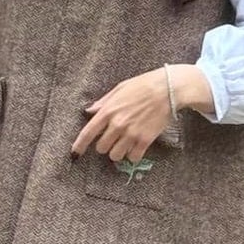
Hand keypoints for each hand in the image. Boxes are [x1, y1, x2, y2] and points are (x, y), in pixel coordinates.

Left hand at [71, 65, 213, 161]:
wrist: (167, 89)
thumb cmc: (143, 85)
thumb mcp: (119, 89)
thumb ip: (103, 102)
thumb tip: (90, 111)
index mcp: (108, 111)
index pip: (88, 132)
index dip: (79, 145)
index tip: (75, 153)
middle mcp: (118, 124)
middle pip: (102, 148)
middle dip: (105, 146)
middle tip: (112, 140)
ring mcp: (131, 133)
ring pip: (116, 155)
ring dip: (118, 152)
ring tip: (124, 145)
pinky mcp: (145, 140)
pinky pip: (133, 157)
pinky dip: (133, 156)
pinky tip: (136, 148)